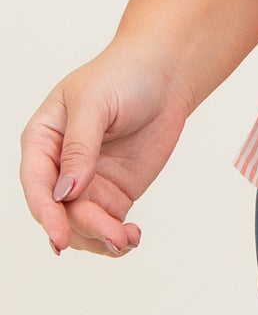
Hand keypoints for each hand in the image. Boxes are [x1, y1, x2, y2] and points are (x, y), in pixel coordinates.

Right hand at [19, 41, 192, 257]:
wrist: (165, 74)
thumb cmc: (123, 75)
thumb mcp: (95, 104)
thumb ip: (80, 147)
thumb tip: (65, 192)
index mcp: (42, 140)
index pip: (36, 183)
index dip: (46, 212)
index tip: (61, 236)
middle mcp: (59, 167)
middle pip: (60, 211)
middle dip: (83, 228)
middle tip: (114, 236)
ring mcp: (87, 183)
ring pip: (82, 225)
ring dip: (100, 239)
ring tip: (126, 240)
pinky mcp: (113, 193)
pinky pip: (108, 224)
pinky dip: (117, 238)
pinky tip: (131, 238)